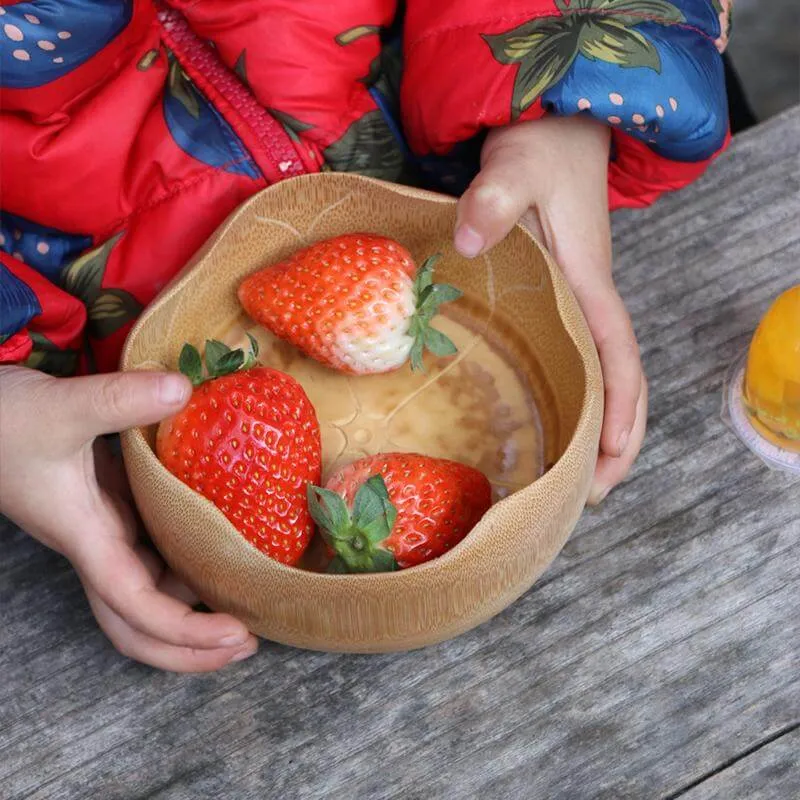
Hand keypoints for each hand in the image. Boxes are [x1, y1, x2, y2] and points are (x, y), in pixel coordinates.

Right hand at [0, 366, 257, 670]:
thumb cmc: (2, 420)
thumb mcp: (60, 408)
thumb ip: (118, 400)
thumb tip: (183, 389)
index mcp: (85, 537)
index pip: (134, 606)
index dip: (183, 631)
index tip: (235, 633)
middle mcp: (98, 543)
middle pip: (138, 623)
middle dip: (189, 647)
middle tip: (247, 642)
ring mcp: (104, 527)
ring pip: (147, 588)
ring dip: (192, 604)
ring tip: (246, 597)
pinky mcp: (111, 506)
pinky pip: (152, 548)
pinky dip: (184, 559)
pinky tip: (219, 542)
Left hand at [454, 115, 646, 502]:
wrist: (555, 130)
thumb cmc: (541, 150)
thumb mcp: (515, 167)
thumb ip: (493, 200)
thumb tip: (467, 242)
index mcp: (589, 283)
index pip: (618, 357)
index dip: (620, 410)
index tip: (609, 458)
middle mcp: (591, 301)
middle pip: (619, 381)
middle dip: (616, 439)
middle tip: (589, 494)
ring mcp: (578, 303)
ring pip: (601, 375)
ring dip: (599, 425)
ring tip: (577, 478)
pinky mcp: (560, 300)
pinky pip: (578, 358)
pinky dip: (578, 396)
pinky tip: (554, 418)